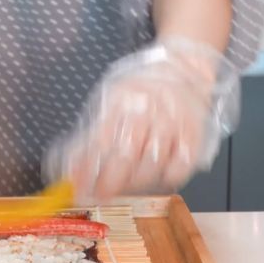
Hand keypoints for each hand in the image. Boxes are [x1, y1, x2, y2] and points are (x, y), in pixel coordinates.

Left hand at [44, 38, 238, 202]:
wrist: (184, 69)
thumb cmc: (142, 88)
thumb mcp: (110, 100)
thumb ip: (90, 133)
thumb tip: (70, 166)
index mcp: (122, 101)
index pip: (99, 142)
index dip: (86, 168)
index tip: (77, 186)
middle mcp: (148, 112)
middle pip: (125, 156)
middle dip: (108, 182)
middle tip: (99, 194)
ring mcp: (173, 125)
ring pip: (150, 166)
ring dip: (133, 183)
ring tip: (124, 185)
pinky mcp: (193, 138)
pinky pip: (178, 169)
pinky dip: (165, 179)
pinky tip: (155, 176)